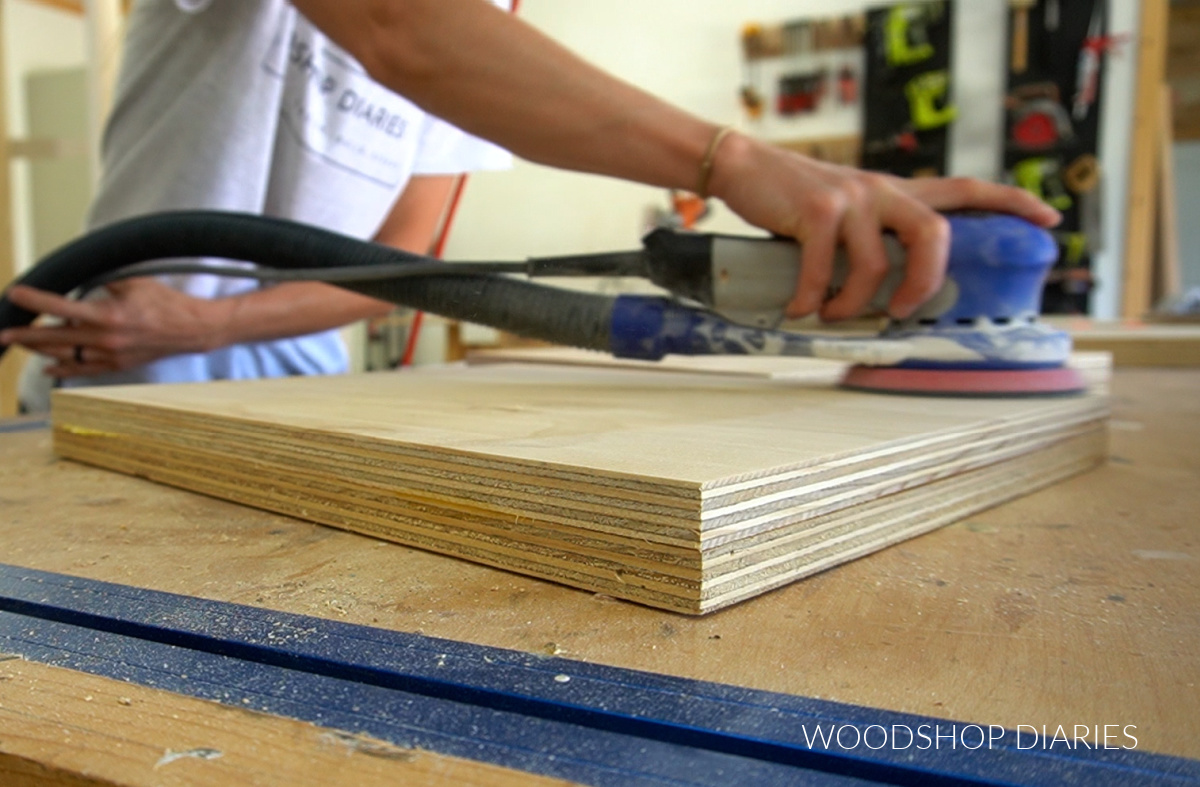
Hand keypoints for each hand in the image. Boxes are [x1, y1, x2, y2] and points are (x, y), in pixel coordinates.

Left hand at [0, 279, 230, 377]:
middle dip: (24, 335)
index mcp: (108, 315)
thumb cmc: (166, 303)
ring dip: (39, 349)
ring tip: (22, 342)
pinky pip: (82, 370)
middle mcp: (106, 339)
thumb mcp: (133, 282)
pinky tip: (47, 366)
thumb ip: (101, 282)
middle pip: (53, 338)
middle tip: (2, 334)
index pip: (60, 307)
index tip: (14, 294)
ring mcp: (110, 356)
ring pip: (64, 355)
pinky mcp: (117, 366)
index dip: (34, 300)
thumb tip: (79, 277)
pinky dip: (62, 368)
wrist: (192, 330)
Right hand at [706, 133, 1060, 320]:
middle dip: (926, 282)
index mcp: (895, 193)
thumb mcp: (843, 211)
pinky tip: (796, 308)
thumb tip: (884, 296)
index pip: (965, 189)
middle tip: (903, 311)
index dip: (1011, 203)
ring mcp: (852, 198)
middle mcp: (882, 190)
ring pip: (875, 266)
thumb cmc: (792, 200)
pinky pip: (824, 269)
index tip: (1048, 220)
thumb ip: (871, 237)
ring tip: (828, 313)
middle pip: (936, 232)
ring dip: (851, 304)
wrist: (743, 167)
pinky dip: (808, 298)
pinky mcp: (818, 209)